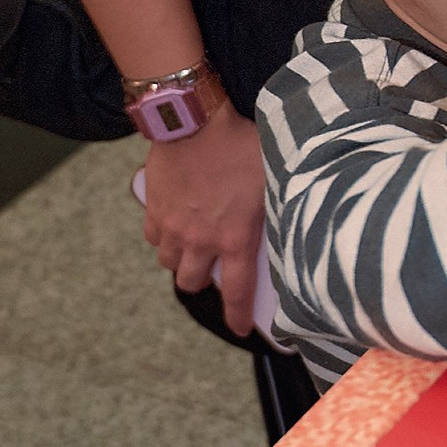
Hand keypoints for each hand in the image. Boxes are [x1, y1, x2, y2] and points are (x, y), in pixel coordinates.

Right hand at [140, 107, 265, 335]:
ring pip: (169, 262)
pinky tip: (173, 221)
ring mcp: (172, 226)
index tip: (242, 329)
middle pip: (192, 283)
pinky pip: (152, 237)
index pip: (236, 291)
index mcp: (235, 237)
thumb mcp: (273, 177)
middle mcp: (200, 239)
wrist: (195, 117)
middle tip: (211, 265)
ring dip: (181, 257)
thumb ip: (275, 208)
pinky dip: (161, 236)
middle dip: (201, 279)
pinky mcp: (153, 208)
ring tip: (193, 240)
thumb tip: (295, 221)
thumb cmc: (242, 142)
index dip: (238, 315)